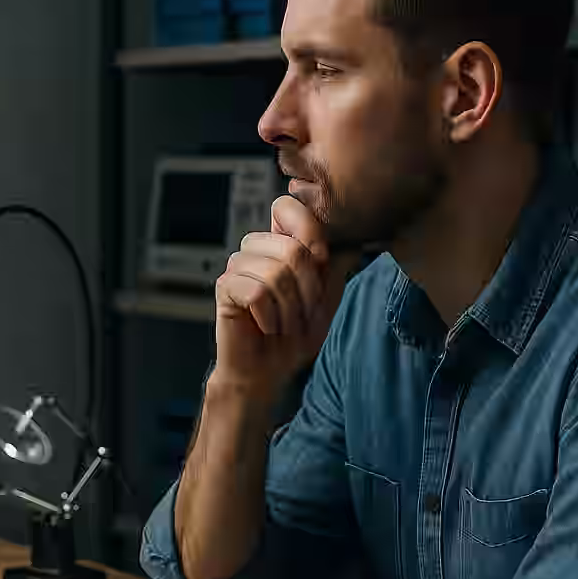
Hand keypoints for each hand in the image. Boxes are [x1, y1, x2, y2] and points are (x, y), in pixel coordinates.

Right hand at [213, 196, 358, 393]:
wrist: (268, 371)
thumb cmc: (293, 335)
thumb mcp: (326, 299)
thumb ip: (336, 267)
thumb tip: (352, 240)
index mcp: (280, 244)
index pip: (287, 207)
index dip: (309, 231)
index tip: (320, 261)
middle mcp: (256, 249)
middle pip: (291, 249)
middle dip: (307, 290)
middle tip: (301, 314)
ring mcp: (237, 266)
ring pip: (275, 273)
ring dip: (289, 309)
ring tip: (283, 323)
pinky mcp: (225, 287)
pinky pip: (257, 293)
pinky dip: (269, 317)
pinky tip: (265, 326)